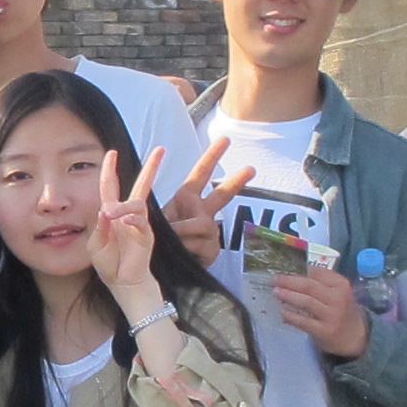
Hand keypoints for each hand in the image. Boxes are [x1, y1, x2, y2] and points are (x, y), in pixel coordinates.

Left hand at [89, 145, 166, 310]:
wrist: (123, 284)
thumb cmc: (109, 266)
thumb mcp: (96, 246)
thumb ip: (99, 228)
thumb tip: (105, 210)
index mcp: (112, 215)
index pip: (110, 187)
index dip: (110, 169)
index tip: (111, 152)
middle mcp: (127, 215)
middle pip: (141, 185)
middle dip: (151, 168)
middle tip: (161, 149)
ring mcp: (139, 224)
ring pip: (137, 203)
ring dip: (122, 206)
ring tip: (111, 214)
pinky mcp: (147, 235)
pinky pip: (141, 220)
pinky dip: (132, 218)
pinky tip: (125, 221)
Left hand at [161, 134, 252, 264]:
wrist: (160, 267)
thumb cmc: (157, 238)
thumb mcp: (155, 218)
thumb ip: (162, 215)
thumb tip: (174, 222)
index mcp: (187, 198)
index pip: (201, 173)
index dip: (212, 156)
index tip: (225, 140)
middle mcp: (202, 212)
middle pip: (223, 194)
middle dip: (237, 181)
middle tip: (252, 168)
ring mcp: (210, 231)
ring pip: (203, 224)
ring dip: (183, 230)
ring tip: (173, 238)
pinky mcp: (212, 249)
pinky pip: (202, 243)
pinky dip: (188, 247)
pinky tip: (184, 252)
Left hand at [264, 266, 369, 357]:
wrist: (355, 337)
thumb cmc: (342, 310)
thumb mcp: (338, 292)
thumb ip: (322, 283)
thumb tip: (294, 276)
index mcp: (341, 285)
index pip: (318, 273)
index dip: (299, 271)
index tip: (284, 270)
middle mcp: (338, 298)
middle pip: (309, 286)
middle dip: (288, 281)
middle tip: (273, 280)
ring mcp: (332, 315)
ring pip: (306, 302)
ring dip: (288, 296)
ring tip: (275, 292)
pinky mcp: (325, 331)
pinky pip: (304, 322)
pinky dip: (291, 316)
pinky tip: (283, 311)